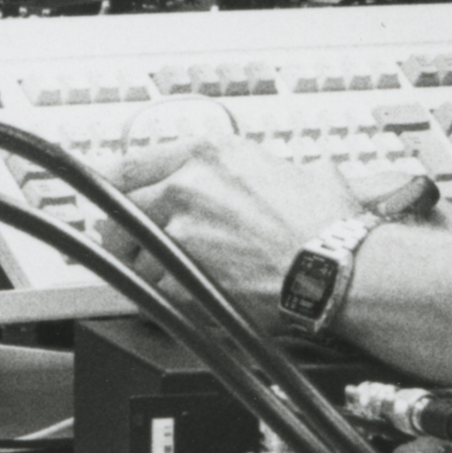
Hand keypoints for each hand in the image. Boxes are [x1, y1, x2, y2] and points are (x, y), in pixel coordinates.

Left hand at [116, 133, 364, 309]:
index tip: (115, 198)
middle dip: (121, 230)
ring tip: (167, 274)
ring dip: (143, 266)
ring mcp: (181, 236)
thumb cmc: (325, 225)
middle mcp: (186, 188)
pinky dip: (160, 297)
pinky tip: (179, 297)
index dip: (117, 186)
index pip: (130, 164)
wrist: (336, 269)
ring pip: (131, 253)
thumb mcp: (291, 168)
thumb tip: (258, 169)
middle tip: (133, 242)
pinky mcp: (185, 280)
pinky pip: (149, 290)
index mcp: (206, 155)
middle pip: (118, 210)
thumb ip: (255, 166)